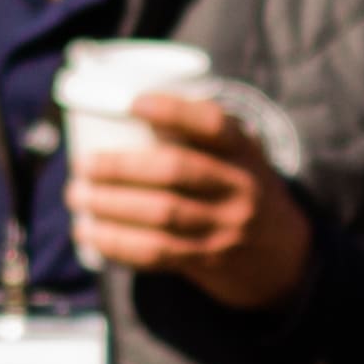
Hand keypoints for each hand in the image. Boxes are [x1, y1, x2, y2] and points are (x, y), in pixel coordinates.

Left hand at [63, 95, 313, 311]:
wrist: (287, 259)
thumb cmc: (242, 193)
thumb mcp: (241, 159)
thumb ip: (201, 139)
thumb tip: (120, 114)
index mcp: (244, 151)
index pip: (212, 124)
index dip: (172, 111)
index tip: (132, 103)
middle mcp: (239, 186)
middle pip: (175, 170)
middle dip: (121, 166)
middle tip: (81, 164)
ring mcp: (226, 226)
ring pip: (162, 213)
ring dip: (110, 206)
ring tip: (76, 197)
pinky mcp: (209, 260)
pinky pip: (158, 252)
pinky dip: (119, 243)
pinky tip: (91, 234)